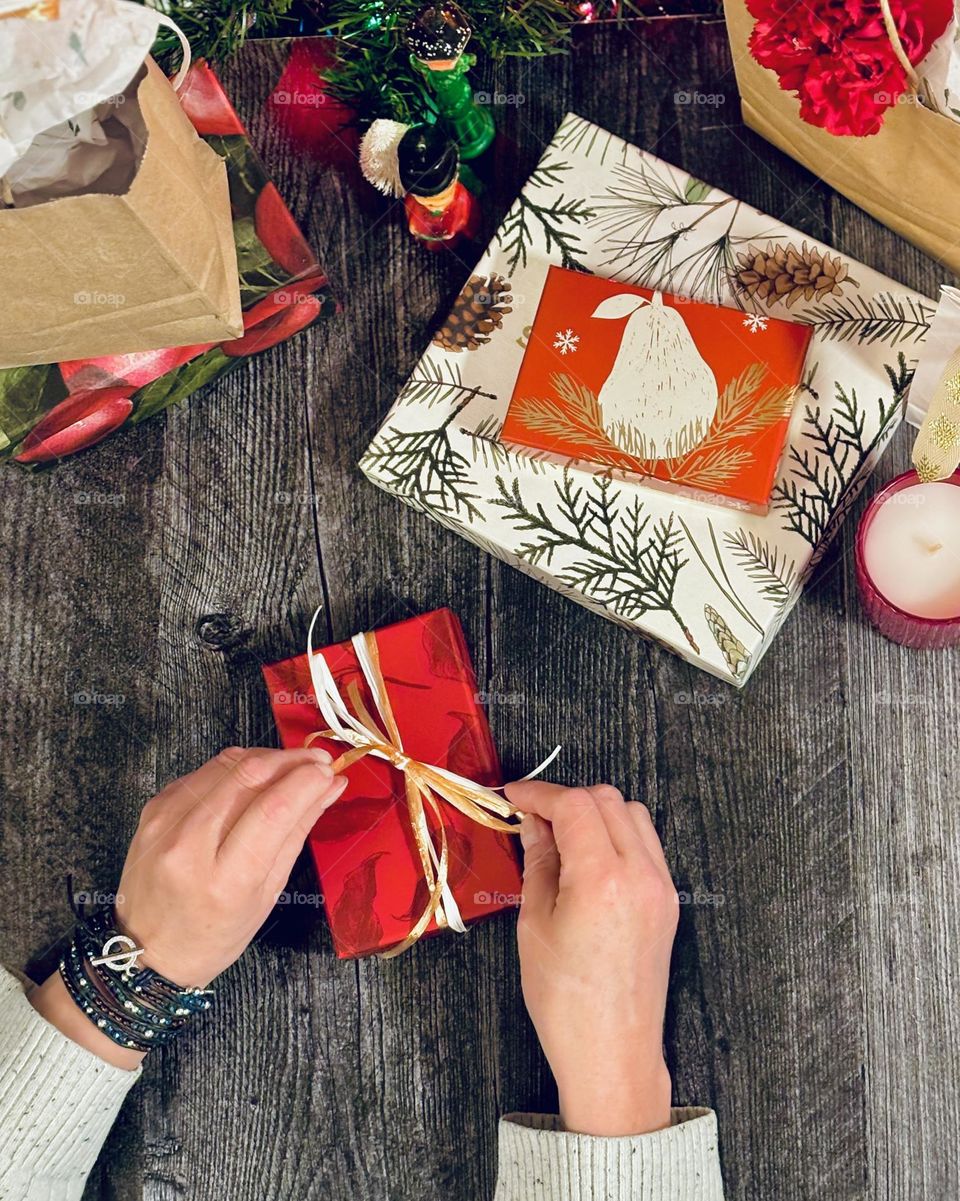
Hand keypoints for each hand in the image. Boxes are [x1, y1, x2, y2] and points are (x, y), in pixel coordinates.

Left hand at [113, 746, 345, 986]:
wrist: (146, 948)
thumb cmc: (214, 934)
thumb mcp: (268, 894)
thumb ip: (297, 832)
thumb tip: (329, 787)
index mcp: (225, 880)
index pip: (274, 809)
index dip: (307, 780)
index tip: (329, 771)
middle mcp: (189, 846)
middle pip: (249, 775)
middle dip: (291, 759)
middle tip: (317, 760)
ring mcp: (165, 822)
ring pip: (226, 764)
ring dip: (267, 758)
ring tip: (291, 767)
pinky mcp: (153, 807)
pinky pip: (204, 772)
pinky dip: (235, 769)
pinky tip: (252, 780)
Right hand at [504, 780, 677, 1136]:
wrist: (611, 1053)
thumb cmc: (565, 1000)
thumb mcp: (535, 925)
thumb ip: (539, 863)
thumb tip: (534, 824)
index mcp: (602, 879)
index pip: (575, 804)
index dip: (539, 793)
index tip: (513, 797)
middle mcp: (641, 874)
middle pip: (608, 799)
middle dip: (567, 800)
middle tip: (533, 820)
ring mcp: (661, 887)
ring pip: (632, 815)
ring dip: (596, 813)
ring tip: (561, 839)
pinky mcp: (668, 902)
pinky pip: (646, 844)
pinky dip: (617, 834)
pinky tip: (589, 858)